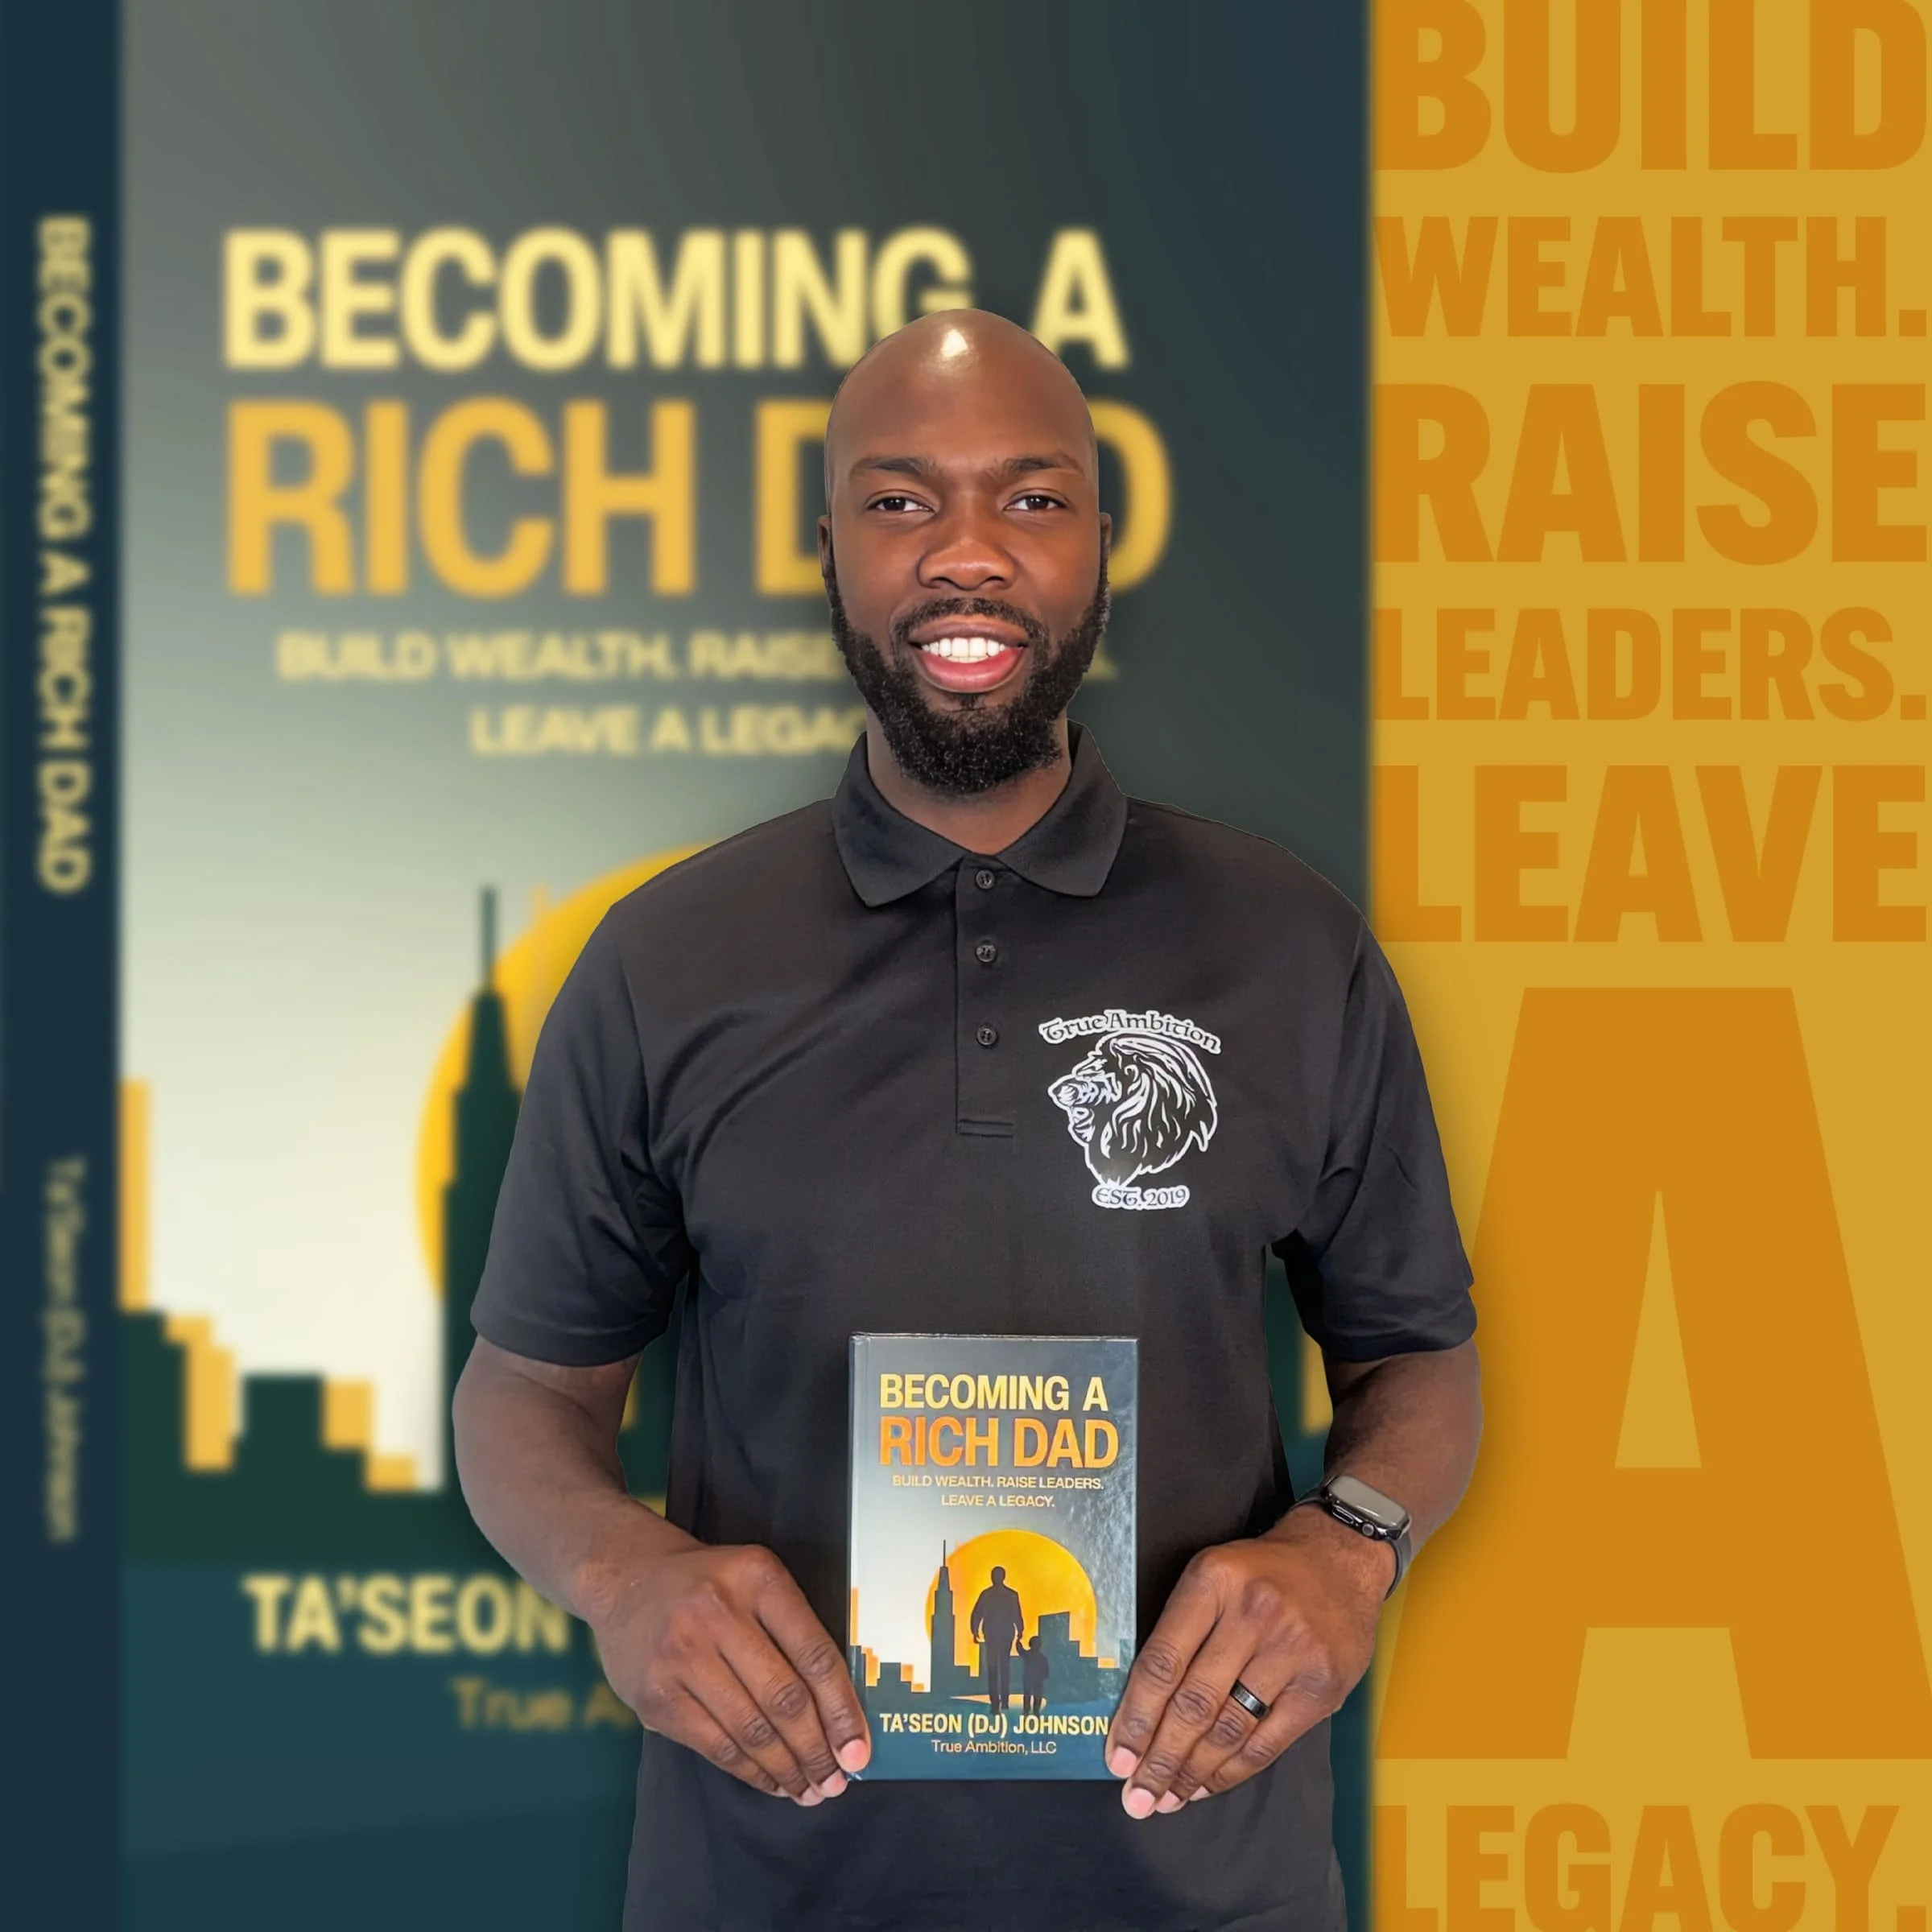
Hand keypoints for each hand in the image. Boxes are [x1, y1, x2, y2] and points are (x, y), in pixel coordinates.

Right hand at [590, 1538, 870, 1803]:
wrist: (627, 1577)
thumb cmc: (709, 1585)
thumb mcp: (756, 1580)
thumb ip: (794, 1632)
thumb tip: (838, 1713)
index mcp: (758, 1578)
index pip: (814, 1654)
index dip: (842, 1710)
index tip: (858, 1749)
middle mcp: (718, 1613)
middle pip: (784, 1698)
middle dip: (817, 1750)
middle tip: (836, 1782)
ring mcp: (681, 1655)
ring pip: (751, 1729)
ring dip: (787, 1769)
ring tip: (809, 1790)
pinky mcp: (655, 1695)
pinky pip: (715, 1745)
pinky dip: (750, 1771)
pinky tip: (772, 1782)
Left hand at [1104, 1508, 1389, 1816]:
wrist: (1339, 1558)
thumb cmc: (1260, 1573)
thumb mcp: (1211, 1574)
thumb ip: (1178, 1629)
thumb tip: (1137, 1708)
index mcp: (1211, 1581)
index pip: (1162, 1661)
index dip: (1136, 1717)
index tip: (1118, 1757)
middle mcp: (1251, 1614)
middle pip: (1194, 1702)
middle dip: (1160, 1759)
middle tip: (1138, 1798)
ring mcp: (1291, 1650)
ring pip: (1229, 1729)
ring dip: (1193, 1772)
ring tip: (1167, 1798)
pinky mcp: (1321, 1685)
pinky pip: (1268, 1742)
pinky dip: (1233, 1770)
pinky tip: (1207, 1786)